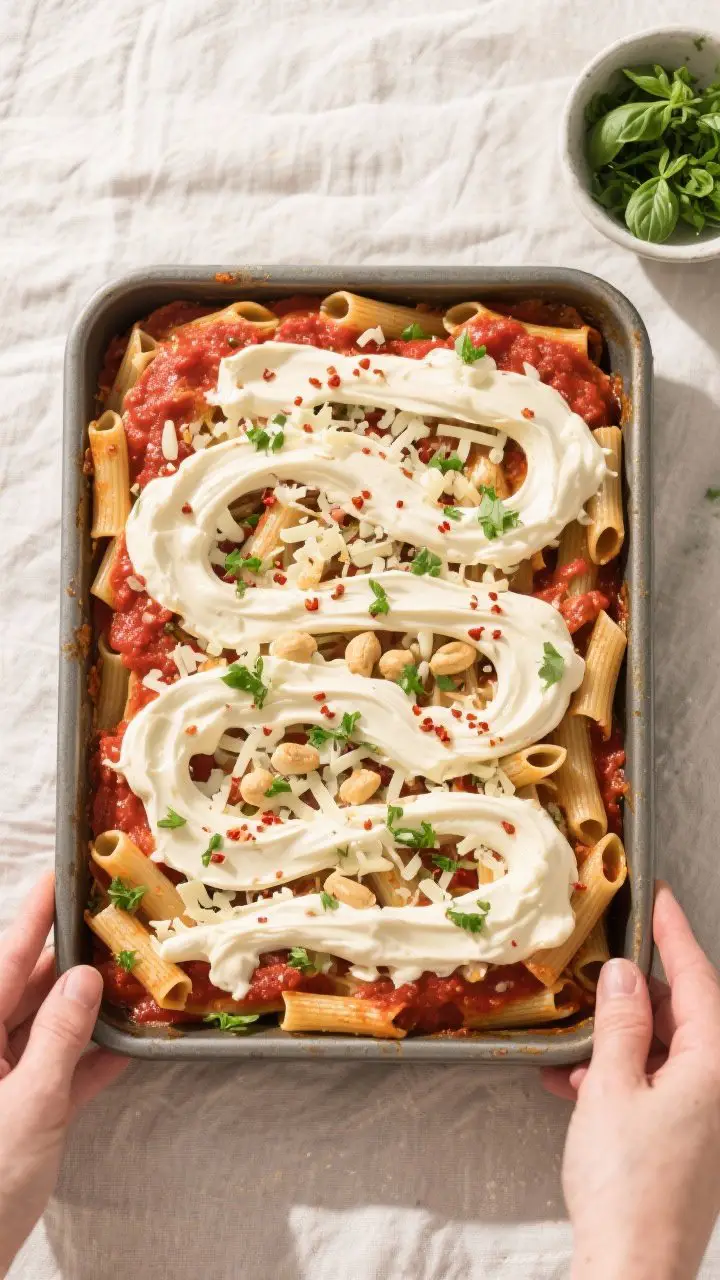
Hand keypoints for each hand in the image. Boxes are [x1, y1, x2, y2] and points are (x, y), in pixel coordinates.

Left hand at [0, 873, 126, 1275]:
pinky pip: (54, 1074)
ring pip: (43, 1030)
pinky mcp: (15, 1117)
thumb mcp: (27, 1107)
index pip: (3, 958)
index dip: (33, 915)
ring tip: (133, 977)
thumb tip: (83, 977)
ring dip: (86, 1012)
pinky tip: (129, 1046)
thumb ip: (56, 1038)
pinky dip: (88, 1062)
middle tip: (117, 926)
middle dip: (72, 961)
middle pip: (25, 989)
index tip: (61, 873)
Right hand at [543, 883, 719, 1279]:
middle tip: (596, 970)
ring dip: (619, 1042)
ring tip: (573, 1040)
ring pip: (664, 1052)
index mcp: (714, 1066)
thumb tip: (627, 975)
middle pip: (683, 1015)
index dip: (675, 933)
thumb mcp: (611, 1087)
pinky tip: (574, 1084)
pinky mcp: (687, 1143)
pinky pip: (655, 1088)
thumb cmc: (626, 1185)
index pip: (698, 979)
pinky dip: (619, 1079)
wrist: (633, 1271)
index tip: (658, 896)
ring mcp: (706, 1118)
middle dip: (636, 995)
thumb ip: (621, 1024)